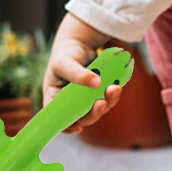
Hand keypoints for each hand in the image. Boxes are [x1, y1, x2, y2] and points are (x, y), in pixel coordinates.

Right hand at [43, 13, 122, 132]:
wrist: (80, 43)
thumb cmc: (66, 54)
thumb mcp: (66, 62)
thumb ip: (78, 74)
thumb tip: (97, 83)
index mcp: (55, 97)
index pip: (57, 116)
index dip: (66, 125)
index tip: (78, 127)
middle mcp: (70, 102)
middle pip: (81, 117)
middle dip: (93, 113)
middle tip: (101, 103)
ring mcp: (85, 100)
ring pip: (96, 110)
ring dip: (107, 103)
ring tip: (114, 89)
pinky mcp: (98, 94)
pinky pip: (106, 100)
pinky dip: (112, 96)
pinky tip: (117, 87)